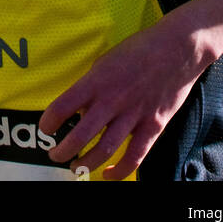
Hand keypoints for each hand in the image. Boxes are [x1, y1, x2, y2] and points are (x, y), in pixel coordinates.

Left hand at [39, 18, 207, 180]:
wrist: (177, 47)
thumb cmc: (139, 49)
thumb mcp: (106, 60)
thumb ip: (93, 86)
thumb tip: (82, 111)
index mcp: (97, 80)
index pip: (62, 106)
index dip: (48, 123)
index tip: (45, 129)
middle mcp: (112, 100)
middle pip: (80, 135)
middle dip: (63, 151)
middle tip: (55, 155)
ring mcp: (134, 114)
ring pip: (104, 150)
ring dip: (86, 163)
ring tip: (75, 167)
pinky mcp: (154, 125)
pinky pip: (135, 156)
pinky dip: (120, 170)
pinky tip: (108, 174)